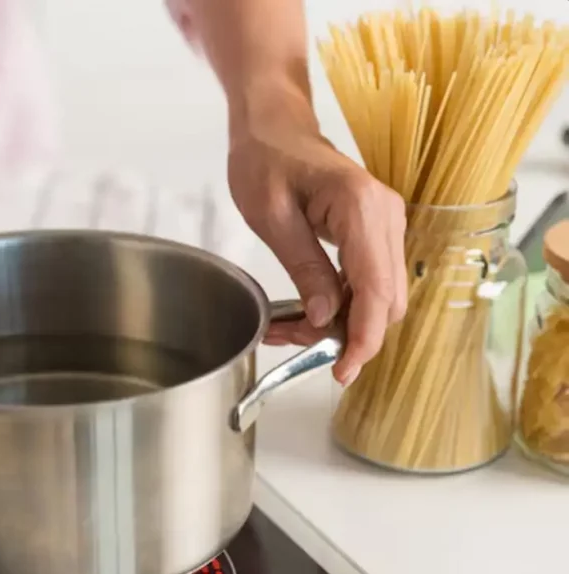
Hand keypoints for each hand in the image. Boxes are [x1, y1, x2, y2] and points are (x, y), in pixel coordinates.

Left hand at [227, 92, 406, 384]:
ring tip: (287, 327)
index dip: (363, 338)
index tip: (342, 370)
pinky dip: (339, 303)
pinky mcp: (374, 233)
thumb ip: (304, 268)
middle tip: (292, 341)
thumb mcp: (272, 218)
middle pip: (385, 301)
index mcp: (362, 209)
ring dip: (340, 321)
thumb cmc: (265, 158)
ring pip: (378, 297)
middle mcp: (386, 217)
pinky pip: (367, 281)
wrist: (273, 124)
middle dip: (345, 334)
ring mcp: (385, 225)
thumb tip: (326, 317)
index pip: (377, 291)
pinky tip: (302, 311)